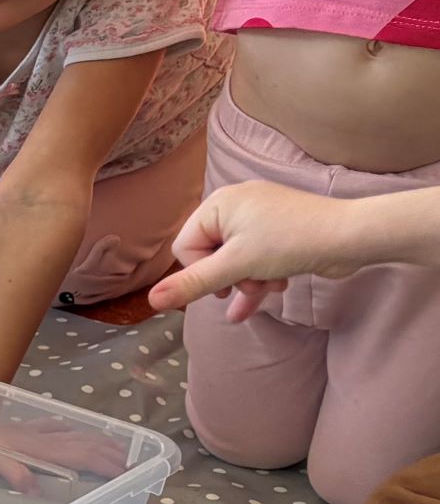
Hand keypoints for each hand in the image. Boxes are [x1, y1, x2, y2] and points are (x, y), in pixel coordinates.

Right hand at [146, 180, 371, 320]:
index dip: (201, 272)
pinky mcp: (280, 229)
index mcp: (219, 203)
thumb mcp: (236, 266)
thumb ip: (192, 284)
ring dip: (248, 281)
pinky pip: (257, 257)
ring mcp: (260, 216)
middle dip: (229, 279)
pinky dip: (262, 275)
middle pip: (210, 254)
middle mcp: (237, 204)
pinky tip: (275, 290)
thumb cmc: (291, 243)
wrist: (352, 236)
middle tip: (249, 286)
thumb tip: (151, 300)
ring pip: (235, 260)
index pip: (185, 246)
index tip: (226, 284)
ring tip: (267, 290)